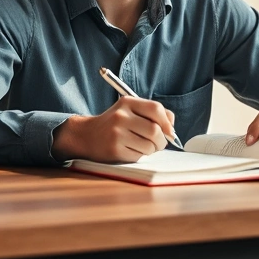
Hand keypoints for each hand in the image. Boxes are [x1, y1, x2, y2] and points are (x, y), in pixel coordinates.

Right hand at [51, 96, 175, 162]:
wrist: (87, 136)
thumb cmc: (115, 124)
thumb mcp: (130, 111)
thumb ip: (153, 114)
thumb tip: (172, 128)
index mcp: (127, 103)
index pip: (155, 108)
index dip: (167, 122)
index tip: (169, 132)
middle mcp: (121, 116)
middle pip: (155, 130)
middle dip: (161, 141)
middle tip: (158, 144)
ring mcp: (116, 133)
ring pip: (149, 146)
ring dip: (151, 150)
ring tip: (143, 146)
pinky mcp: (114, 149)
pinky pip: (138, 156)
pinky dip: (140, 155)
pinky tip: (131, 150)